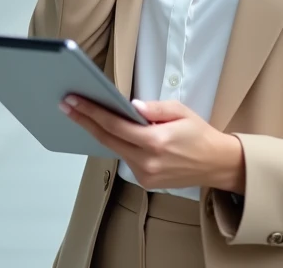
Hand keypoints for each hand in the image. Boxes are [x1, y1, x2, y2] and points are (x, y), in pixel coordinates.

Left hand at [61, 96, 245, 192]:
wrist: (215, 164)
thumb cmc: (199, 134)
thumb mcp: (181, 111)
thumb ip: (155, 108)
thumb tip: (130, 105)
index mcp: (155, 141)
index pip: (115, 125)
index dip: (91, 112)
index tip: (74, 101)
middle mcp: (147, 161)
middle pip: (107, 139)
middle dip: (85, 121)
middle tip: (67, 105)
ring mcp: (145, 174)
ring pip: (115, 149)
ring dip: (101, 132)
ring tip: (84, 114)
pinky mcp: (145, 181)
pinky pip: (126, 158)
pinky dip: (119, 144)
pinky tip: (112, 131)